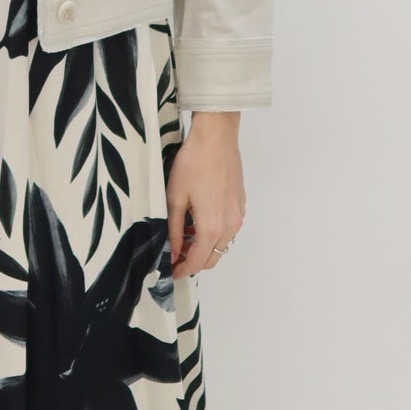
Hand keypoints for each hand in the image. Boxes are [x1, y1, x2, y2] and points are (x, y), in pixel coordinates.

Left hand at [166, 113, 244, 278]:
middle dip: (192, 262)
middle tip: (173, 256)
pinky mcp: (241, 206)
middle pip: (211, 259)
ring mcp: (238, 216)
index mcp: (211, 227)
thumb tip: (172, 251)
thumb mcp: (175, 198)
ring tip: (183, 236)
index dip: (181, 270)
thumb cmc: (193, 163)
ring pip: (221, 246)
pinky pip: (228, 231)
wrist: (216, 138)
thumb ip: (173, 229)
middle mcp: (229, 226)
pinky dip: (213, 235)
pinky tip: (198, 222)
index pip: (196, 262)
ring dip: (203, 248)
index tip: (169, 272)